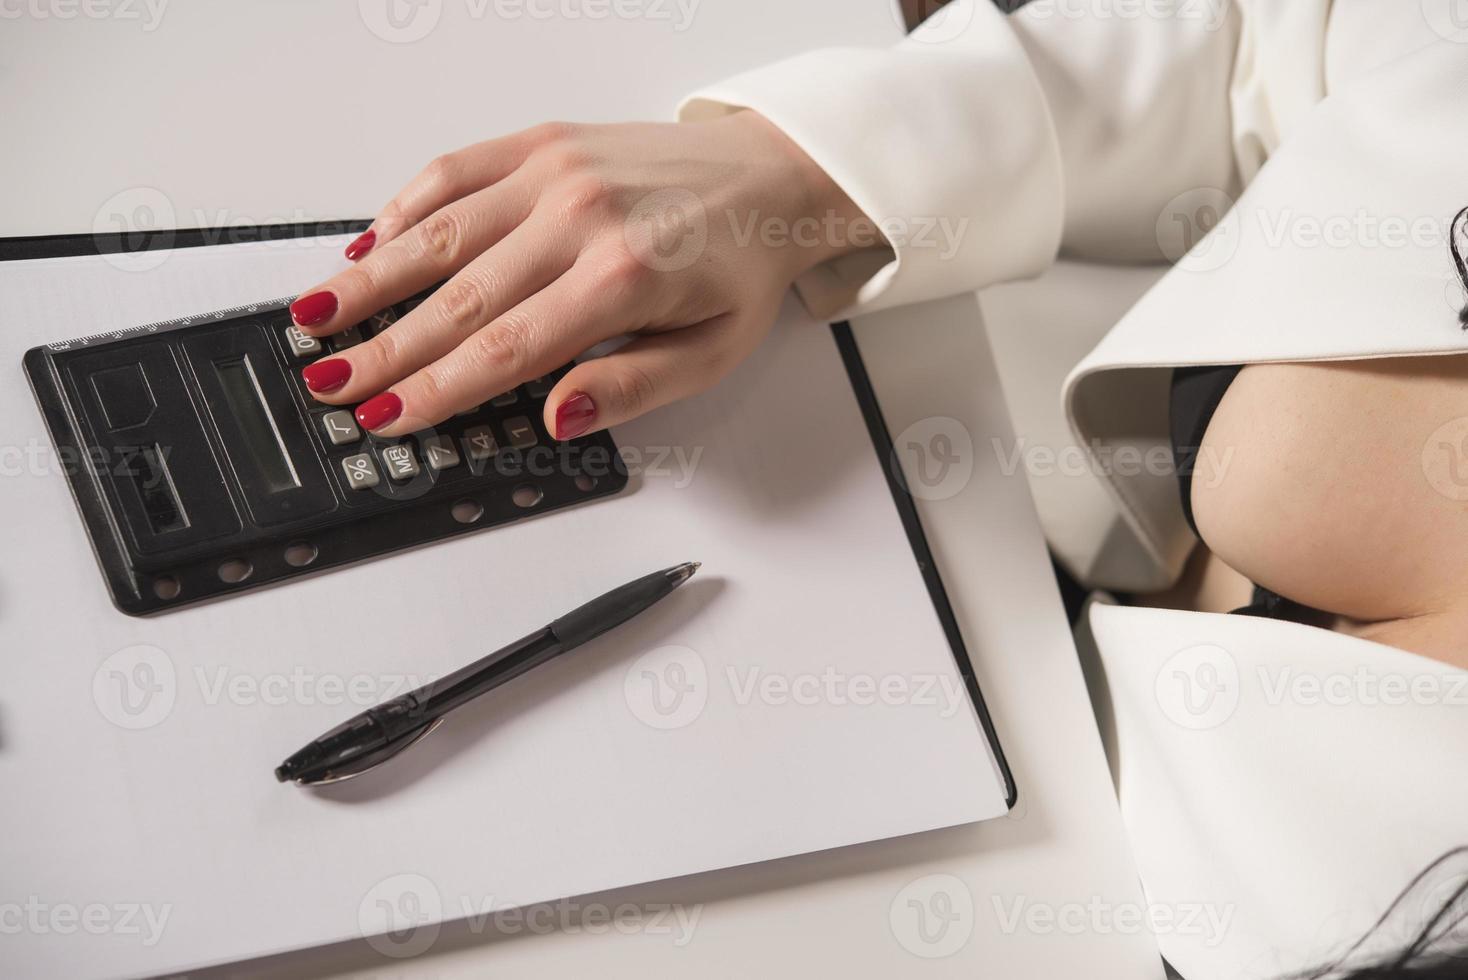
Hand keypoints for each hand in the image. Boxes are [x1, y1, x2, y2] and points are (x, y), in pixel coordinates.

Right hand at [292, 113, 870, 438]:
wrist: (769, 174)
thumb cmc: (739, 266)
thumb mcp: (711, 352)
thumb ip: (631, 388)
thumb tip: (555, 415)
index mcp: (622, 276)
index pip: (504, 349)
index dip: (436, 390)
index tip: (385, 416)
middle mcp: (579, 215)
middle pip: (457, 297)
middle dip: (383, 347)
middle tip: (327, 381)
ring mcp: (555, 171)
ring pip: (440, 231)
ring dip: (372, 279)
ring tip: (316, 316)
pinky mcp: (543, 140)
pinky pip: (455, 170)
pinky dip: (405, 207)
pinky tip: (369, 244)